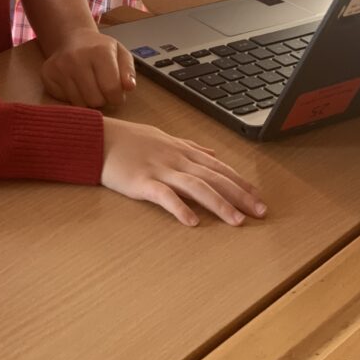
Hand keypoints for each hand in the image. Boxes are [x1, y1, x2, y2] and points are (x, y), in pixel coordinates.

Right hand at [40, 29, 136, 107]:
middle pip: (95, 100)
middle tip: (101, 90)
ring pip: (79, 104)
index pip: (111, 89)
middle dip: (102, 100)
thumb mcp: (120, 54)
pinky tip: (75, 86)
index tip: (116, 94)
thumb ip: (128, 71)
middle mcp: (77, 58)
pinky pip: (64, 102)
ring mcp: (60, 67)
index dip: (117, 97)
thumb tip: (129, 87)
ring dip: (88, 101)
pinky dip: (73, 98)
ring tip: (89, 88)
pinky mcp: (47, 75)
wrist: (72, 38)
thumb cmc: (100, 50)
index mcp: (100, 51)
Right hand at [101, 117, 266, 226]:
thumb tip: (212, 154)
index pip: (218, 168)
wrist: (100, 138)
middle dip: (239, 195)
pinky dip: (180, 208)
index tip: (258, 197)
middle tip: (260, 212)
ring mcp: (160, 170)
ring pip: (196, 187)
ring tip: (237, 221)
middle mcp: (176, 159)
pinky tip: (192, 222)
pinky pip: (164, 195)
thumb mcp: (164, 138)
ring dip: (219, 204)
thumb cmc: (130, 139)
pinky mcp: (142, 181)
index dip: (240, 182)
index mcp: (182, 151)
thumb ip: (190, 147)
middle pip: (214, 178)